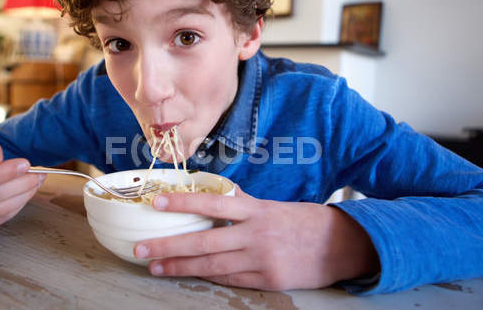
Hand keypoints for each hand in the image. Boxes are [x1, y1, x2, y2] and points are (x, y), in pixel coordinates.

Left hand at [134, 186, 378, 289]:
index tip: (156, 203)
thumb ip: (244, 207)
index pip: (212, 205)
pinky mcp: (270, 280)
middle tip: (140, 248)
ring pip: (212, 266)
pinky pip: (233, 280)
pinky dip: (211, 278)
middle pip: (203, 243)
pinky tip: (191, 276)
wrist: (342, 243)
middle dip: (168, 247)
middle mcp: (256, 235)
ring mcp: (262, 260)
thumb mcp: (273, 207)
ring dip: (181, 267)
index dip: (183, 204)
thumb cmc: (304, 221)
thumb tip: (217, 201)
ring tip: (155, 266)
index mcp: (256, 210)